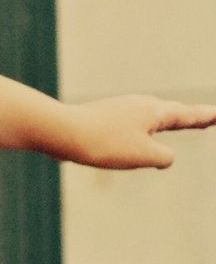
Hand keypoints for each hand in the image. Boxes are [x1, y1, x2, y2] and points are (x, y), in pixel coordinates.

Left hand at [63, 95, 215, 168]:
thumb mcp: (145, 156)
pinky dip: (147, 126)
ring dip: (169, 118)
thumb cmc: (105, 143)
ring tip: (182, 119)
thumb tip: (164, 158)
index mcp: (154, 111)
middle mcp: (139, 105)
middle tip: (208, 117)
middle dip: (191, 116)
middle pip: (172, 112)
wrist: (62, 132)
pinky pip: (133, 123)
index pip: (187, 116)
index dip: (205, 117)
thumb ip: (164, 158)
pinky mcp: (103, 118)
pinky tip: (139, 129)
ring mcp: (120, 109)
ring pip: (151, 116)